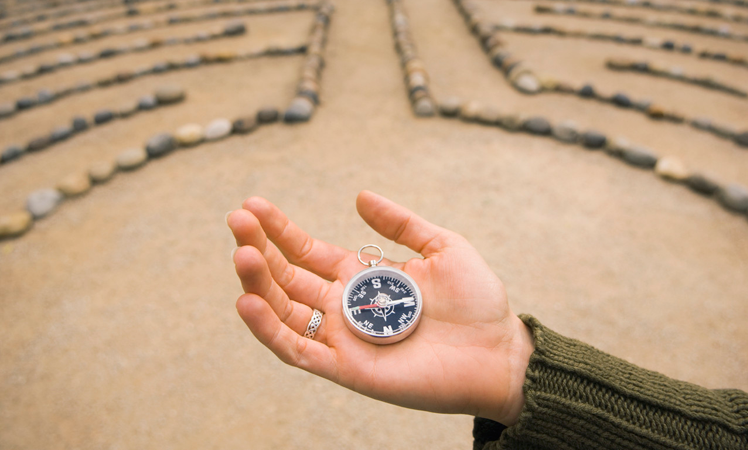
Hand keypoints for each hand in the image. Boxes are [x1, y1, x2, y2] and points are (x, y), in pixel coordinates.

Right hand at [227, 191, 533, 424]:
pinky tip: (247, 302)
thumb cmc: (477, 301)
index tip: (253, 204)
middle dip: (260, 248)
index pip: (307, 251)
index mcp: (362, 277)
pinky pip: (296, 349)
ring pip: (283, 311)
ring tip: (242, 254)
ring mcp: (341, 337)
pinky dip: (267, 329)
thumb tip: (359, 196)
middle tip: (236, 220)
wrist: (499, 351)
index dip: (280, 229)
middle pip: (288, 277)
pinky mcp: (345, 367)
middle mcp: (344, 306)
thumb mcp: (442, 247)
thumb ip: (399, 224)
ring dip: (258, 284)